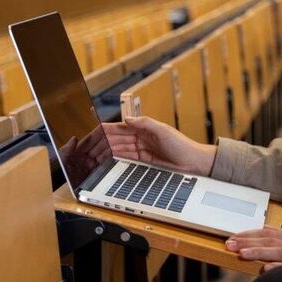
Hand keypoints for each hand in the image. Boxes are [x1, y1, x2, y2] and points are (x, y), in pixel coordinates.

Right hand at [102, 116, 216, 175]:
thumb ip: (145, 123)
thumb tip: (127, 118)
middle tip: (88, 148)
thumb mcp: (164, 130)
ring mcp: (142, 150)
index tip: (94, 132)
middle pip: (116, 139)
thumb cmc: (182, 145)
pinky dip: (115, 159)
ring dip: (106, 152)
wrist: (193, 162)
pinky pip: (126, 159)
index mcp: (144, 128)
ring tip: (93, 156)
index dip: (106, 130)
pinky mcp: (144, 161)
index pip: (120, 127)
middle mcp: (141, 138)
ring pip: (119, 150)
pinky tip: (106, 161)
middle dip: (102, 143)